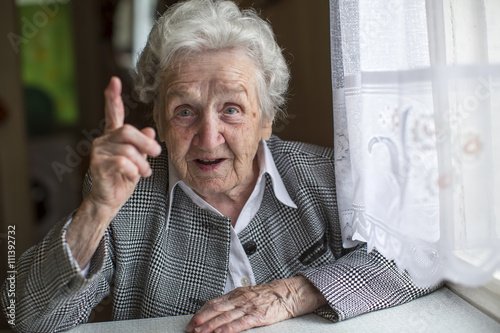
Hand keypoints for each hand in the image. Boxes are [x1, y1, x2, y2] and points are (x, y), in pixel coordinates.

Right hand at [66, 77, 160, 267]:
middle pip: (128, 131)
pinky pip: (123, 162)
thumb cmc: (124, 178)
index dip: (112, 97)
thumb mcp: (139, 160)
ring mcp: (99, 152)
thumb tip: (149, 130)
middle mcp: (104, 140)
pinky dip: (134, 170)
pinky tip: (134, 176)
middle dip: (146, 143)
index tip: (114, 80)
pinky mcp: (98, 165)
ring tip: (145, 172)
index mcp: (113, 137)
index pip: (112, 113)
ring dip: (142, 163)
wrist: (110, 200)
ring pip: (128, 150)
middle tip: (156, 154)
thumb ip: (143, 145)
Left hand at [186, 276, 326, 332]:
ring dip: (210, 326)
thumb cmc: (271, 295)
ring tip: (200, 332)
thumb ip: (235, 301)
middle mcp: (240, 299)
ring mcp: (249, 307)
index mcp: (237, 294)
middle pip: (216, 310)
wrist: (290, 292)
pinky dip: (228, 328)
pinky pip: (240, 323)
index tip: (192, 321)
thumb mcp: (249, 294)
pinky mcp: (259, 315)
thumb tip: (220, 309)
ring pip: (225, 317)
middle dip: (201, 320)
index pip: (214, 302)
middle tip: (190, 328)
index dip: (201, 312)